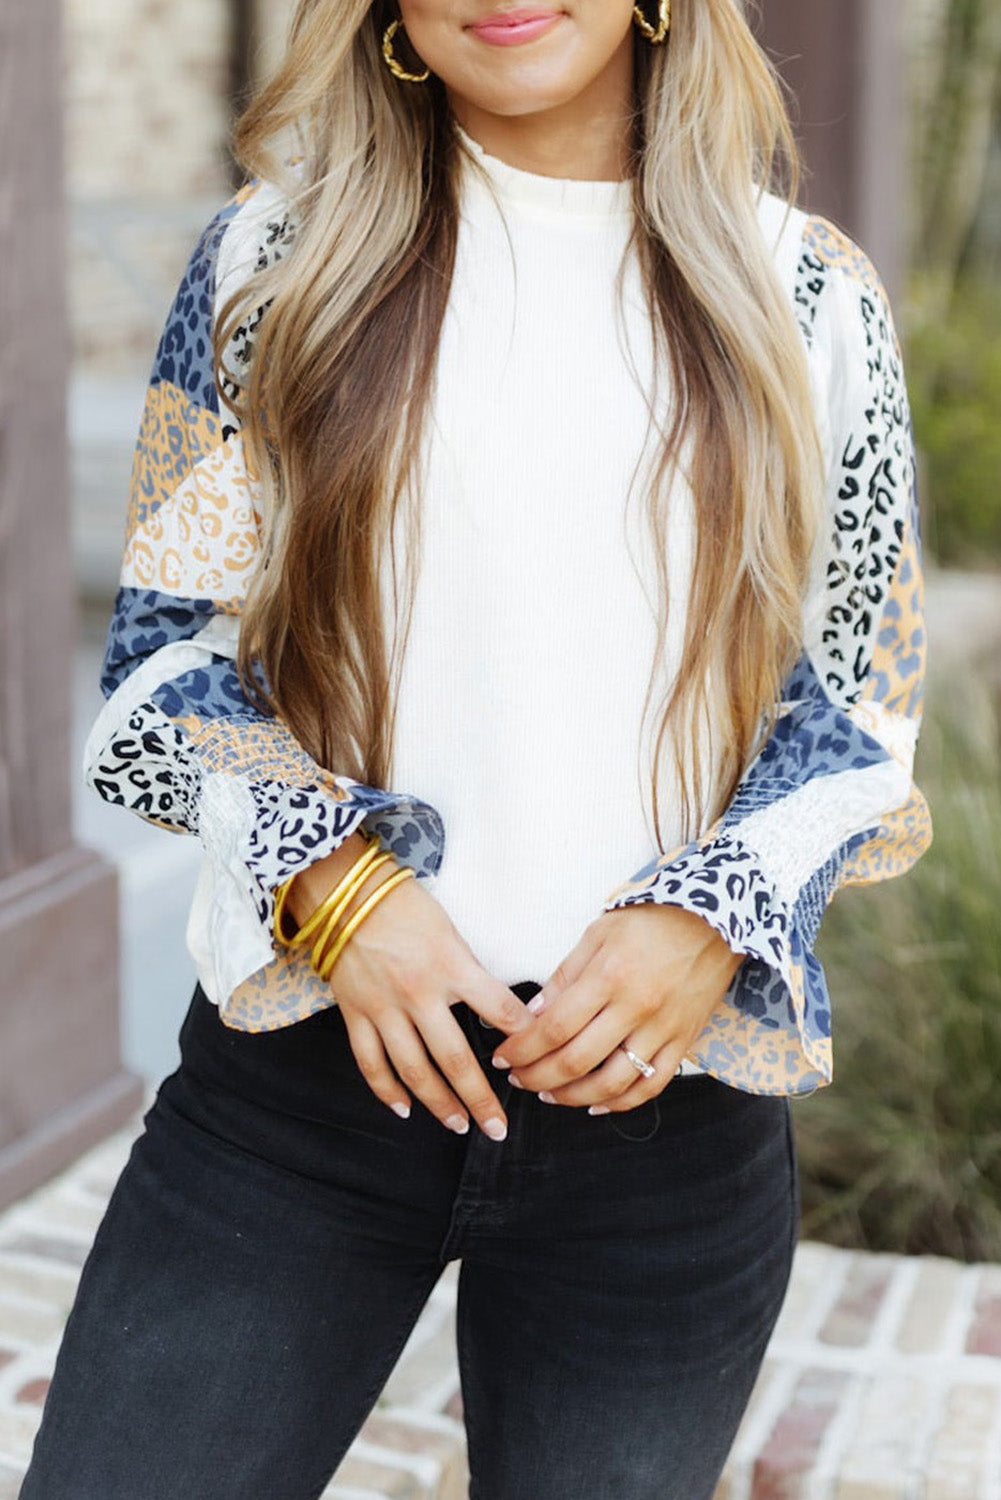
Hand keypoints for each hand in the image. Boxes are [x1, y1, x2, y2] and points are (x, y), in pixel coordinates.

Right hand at [289, 837, 532, 1140]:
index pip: (499, 1010)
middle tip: (498, 1127)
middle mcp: (419, 993)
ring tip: (459, 1125)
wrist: (344, 890)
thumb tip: (500, 1006)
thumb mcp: (450, 930)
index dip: (523, 1037)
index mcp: (451, 966)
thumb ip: (470, 970)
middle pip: (456, 1059)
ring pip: (414, 1070)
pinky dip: (386, 1089)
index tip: (536, 1057)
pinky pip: (371, 1061)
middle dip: (480, 1099)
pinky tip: (403, 1108)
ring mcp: (384, 1007)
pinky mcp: (355, 1012)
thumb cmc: (403, 904)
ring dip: (439, 1104)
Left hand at [490, 904, 744, 1111]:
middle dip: (538, 1076)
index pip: (556, 1026)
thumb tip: (534, 1013)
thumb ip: (566, 974)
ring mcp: (663, 1029)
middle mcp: (637, 1008)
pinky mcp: (684, 1041)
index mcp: (610, 976)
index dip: (524, 1048)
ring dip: (573, 1096)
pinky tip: (596, 1103)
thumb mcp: (600, 933)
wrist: (717, 919)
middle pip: (578, 1060)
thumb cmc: (652, 920)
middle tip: (518, 1079)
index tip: (503, 1056)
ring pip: (613, 1082)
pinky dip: (621, 1102)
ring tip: (548, 1094)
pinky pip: (652, 1085)